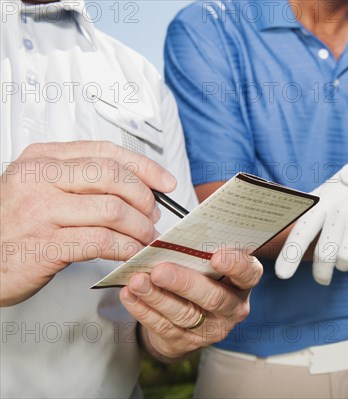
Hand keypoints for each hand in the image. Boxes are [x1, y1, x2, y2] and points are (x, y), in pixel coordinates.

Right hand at [0, 141, 175, 305]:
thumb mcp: (40, 190)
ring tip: (145, 238)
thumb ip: (80, 181)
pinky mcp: (45, 245)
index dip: (145, 167)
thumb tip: (137, 185)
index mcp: (41, 158)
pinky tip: (131, 254)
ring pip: (113, 209)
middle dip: (144, 198)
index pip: (106, 152)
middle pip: (114, 176)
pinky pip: (103, 241)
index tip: (166, 183)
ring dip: (139, 228)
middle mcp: (38, 178)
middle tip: (152, 217)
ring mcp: (40, 210)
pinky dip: (126, 248)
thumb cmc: (13, 228)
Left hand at [119, 249, 262, 360]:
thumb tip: (181, 229)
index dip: (235, 265)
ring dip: (157, 297)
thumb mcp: (209, 262)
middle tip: (160, 271)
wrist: (191, 317)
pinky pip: (163, 327)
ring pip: (184, 314)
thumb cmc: (202, 276)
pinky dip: (143, 310)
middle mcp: (232, 308)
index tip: (216, 256)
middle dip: (184, 283)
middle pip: (213, 298)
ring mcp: (210, 329)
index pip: (249, 273)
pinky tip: (130, 295)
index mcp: (243, 282)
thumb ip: (202, 248)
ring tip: (138, 281)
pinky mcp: (185, 342)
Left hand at [275, 139, 347, 284]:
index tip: (282, 274)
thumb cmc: (346, 190)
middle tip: (322, 278)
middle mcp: (339, 211)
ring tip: (346, 252)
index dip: (290, 254)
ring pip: (346, 260)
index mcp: (321, 203)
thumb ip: (307, 214)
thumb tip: (280, 234)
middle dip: (321, 273)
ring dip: (344, 264)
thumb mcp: (324, 193)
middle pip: (325, 255)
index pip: (302, 232)